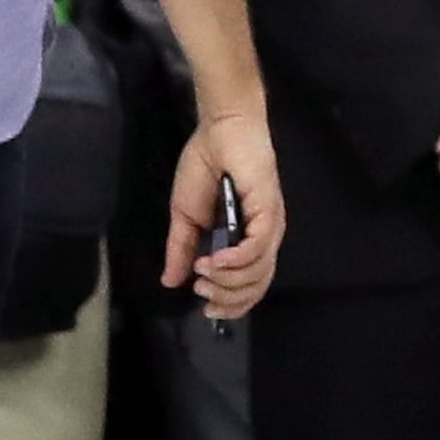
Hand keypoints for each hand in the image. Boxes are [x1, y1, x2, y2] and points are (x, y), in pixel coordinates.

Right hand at [163, 108, 284, 318]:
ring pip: (259, 271)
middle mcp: (264, 237)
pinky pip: (258, 246)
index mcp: (249, 241)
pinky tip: (215, 260)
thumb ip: (180, 249)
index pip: (250, 286)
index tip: (205, 308)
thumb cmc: (205, 168)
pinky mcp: (268, 209)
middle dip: (228, 298)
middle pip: (257, 285)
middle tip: (201, 291)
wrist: (218, 131)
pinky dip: (236, 259)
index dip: (231, 304)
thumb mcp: (185, 216)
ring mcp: (269, 224)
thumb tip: (170, 281)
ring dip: (227, 280)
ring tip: (202, 271)